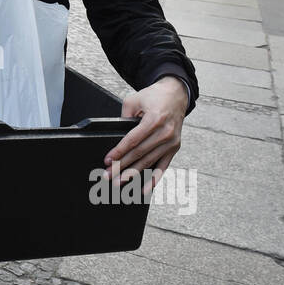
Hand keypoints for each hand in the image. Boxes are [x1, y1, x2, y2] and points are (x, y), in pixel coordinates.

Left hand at [104, 77, 186, 196]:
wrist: (176, 95)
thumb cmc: (153, 97)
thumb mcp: (134, 100)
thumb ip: (124, 117)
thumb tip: (116, 139)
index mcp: (154, 119)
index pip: (133, 140)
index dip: (119, 152)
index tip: (108, 161)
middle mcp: (165, 132)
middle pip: (139, 153)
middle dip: (122, 166)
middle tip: (108, 175)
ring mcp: (172, 142)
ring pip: (149, 162)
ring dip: (133, 174)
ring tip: (120, 181)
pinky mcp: (175, 148)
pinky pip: (163, 166)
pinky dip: (154, 179)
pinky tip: (144, 189)